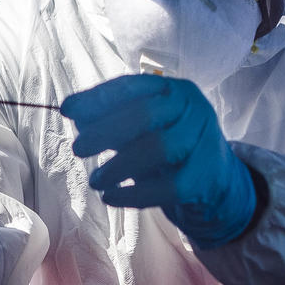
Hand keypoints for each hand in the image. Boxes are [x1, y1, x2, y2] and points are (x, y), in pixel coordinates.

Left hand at [60, 74, 256, 248]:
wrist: (217, 179)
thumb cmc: (170, 146)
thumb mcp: (141, 127)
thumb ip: (111, 117)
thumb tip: (74, 113)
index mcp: (173, 89)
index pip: (132, 87)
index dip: (97, 98)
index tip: (67, 109)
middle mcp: (194, 108)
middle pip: (146, 114)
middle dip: (106, 131)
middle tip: (78, 149)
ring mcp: (204, 140)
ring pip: (158, 148)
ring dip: (119, 166)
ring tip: (95, 180)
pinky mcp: (207, 176)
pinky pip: (168, 187)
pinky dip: (134, 194)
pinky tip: (111, 197)